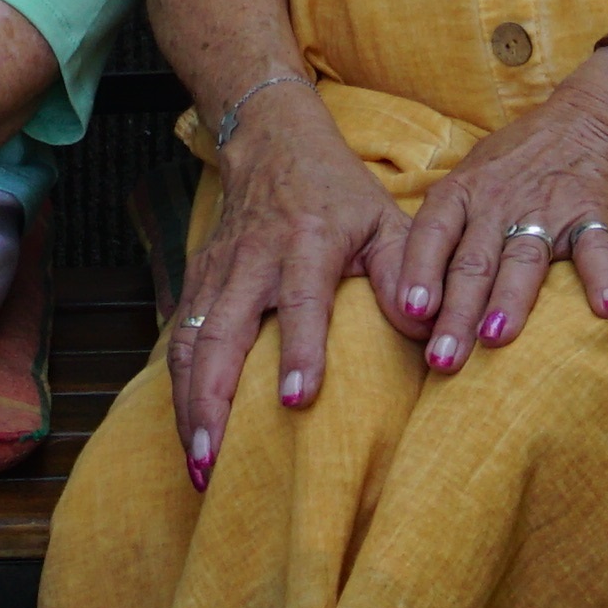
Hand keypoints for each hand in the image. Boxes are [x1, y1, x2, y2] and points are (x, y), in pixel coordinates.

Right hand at [166, 73, 400, 485]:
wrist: (272, 142)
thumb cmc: (339, 193)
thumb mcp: (386, 218)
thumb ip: (407, 273)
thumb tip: (429, 333)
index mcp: (307, 241)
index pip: (300, 301)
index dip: (299, 350)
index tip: (297, 401)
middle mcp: (254, 260)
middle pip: (222, 333)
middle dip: (213, 400)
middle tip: (215, 461)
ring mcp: (217, 272)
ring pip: (191, 344)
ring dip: (189, 407)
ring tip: (199, 466)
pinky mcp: (197, 282)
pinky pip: (180, 341)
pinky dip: (178, 390)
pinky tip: (189, 435)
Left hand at [368, 58, 607, 365]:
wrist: (586, 117)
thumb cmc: (514, 160)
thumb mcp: (468, 178)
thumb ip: (443, 230)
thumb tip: (405, 294)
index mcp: (462, 192)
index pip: (433, 232)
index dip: (420, 270)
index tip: (410, 310)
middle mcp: (498, 202)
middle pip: (474, 262)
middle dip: (456, 313)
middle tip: (442, 358)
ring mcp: (546, 209)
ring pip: (523, 260)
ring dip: (509, 300)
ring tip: (495, 337)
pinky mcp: (591, 213)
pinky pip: (596, 248)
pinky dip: (604, 278)